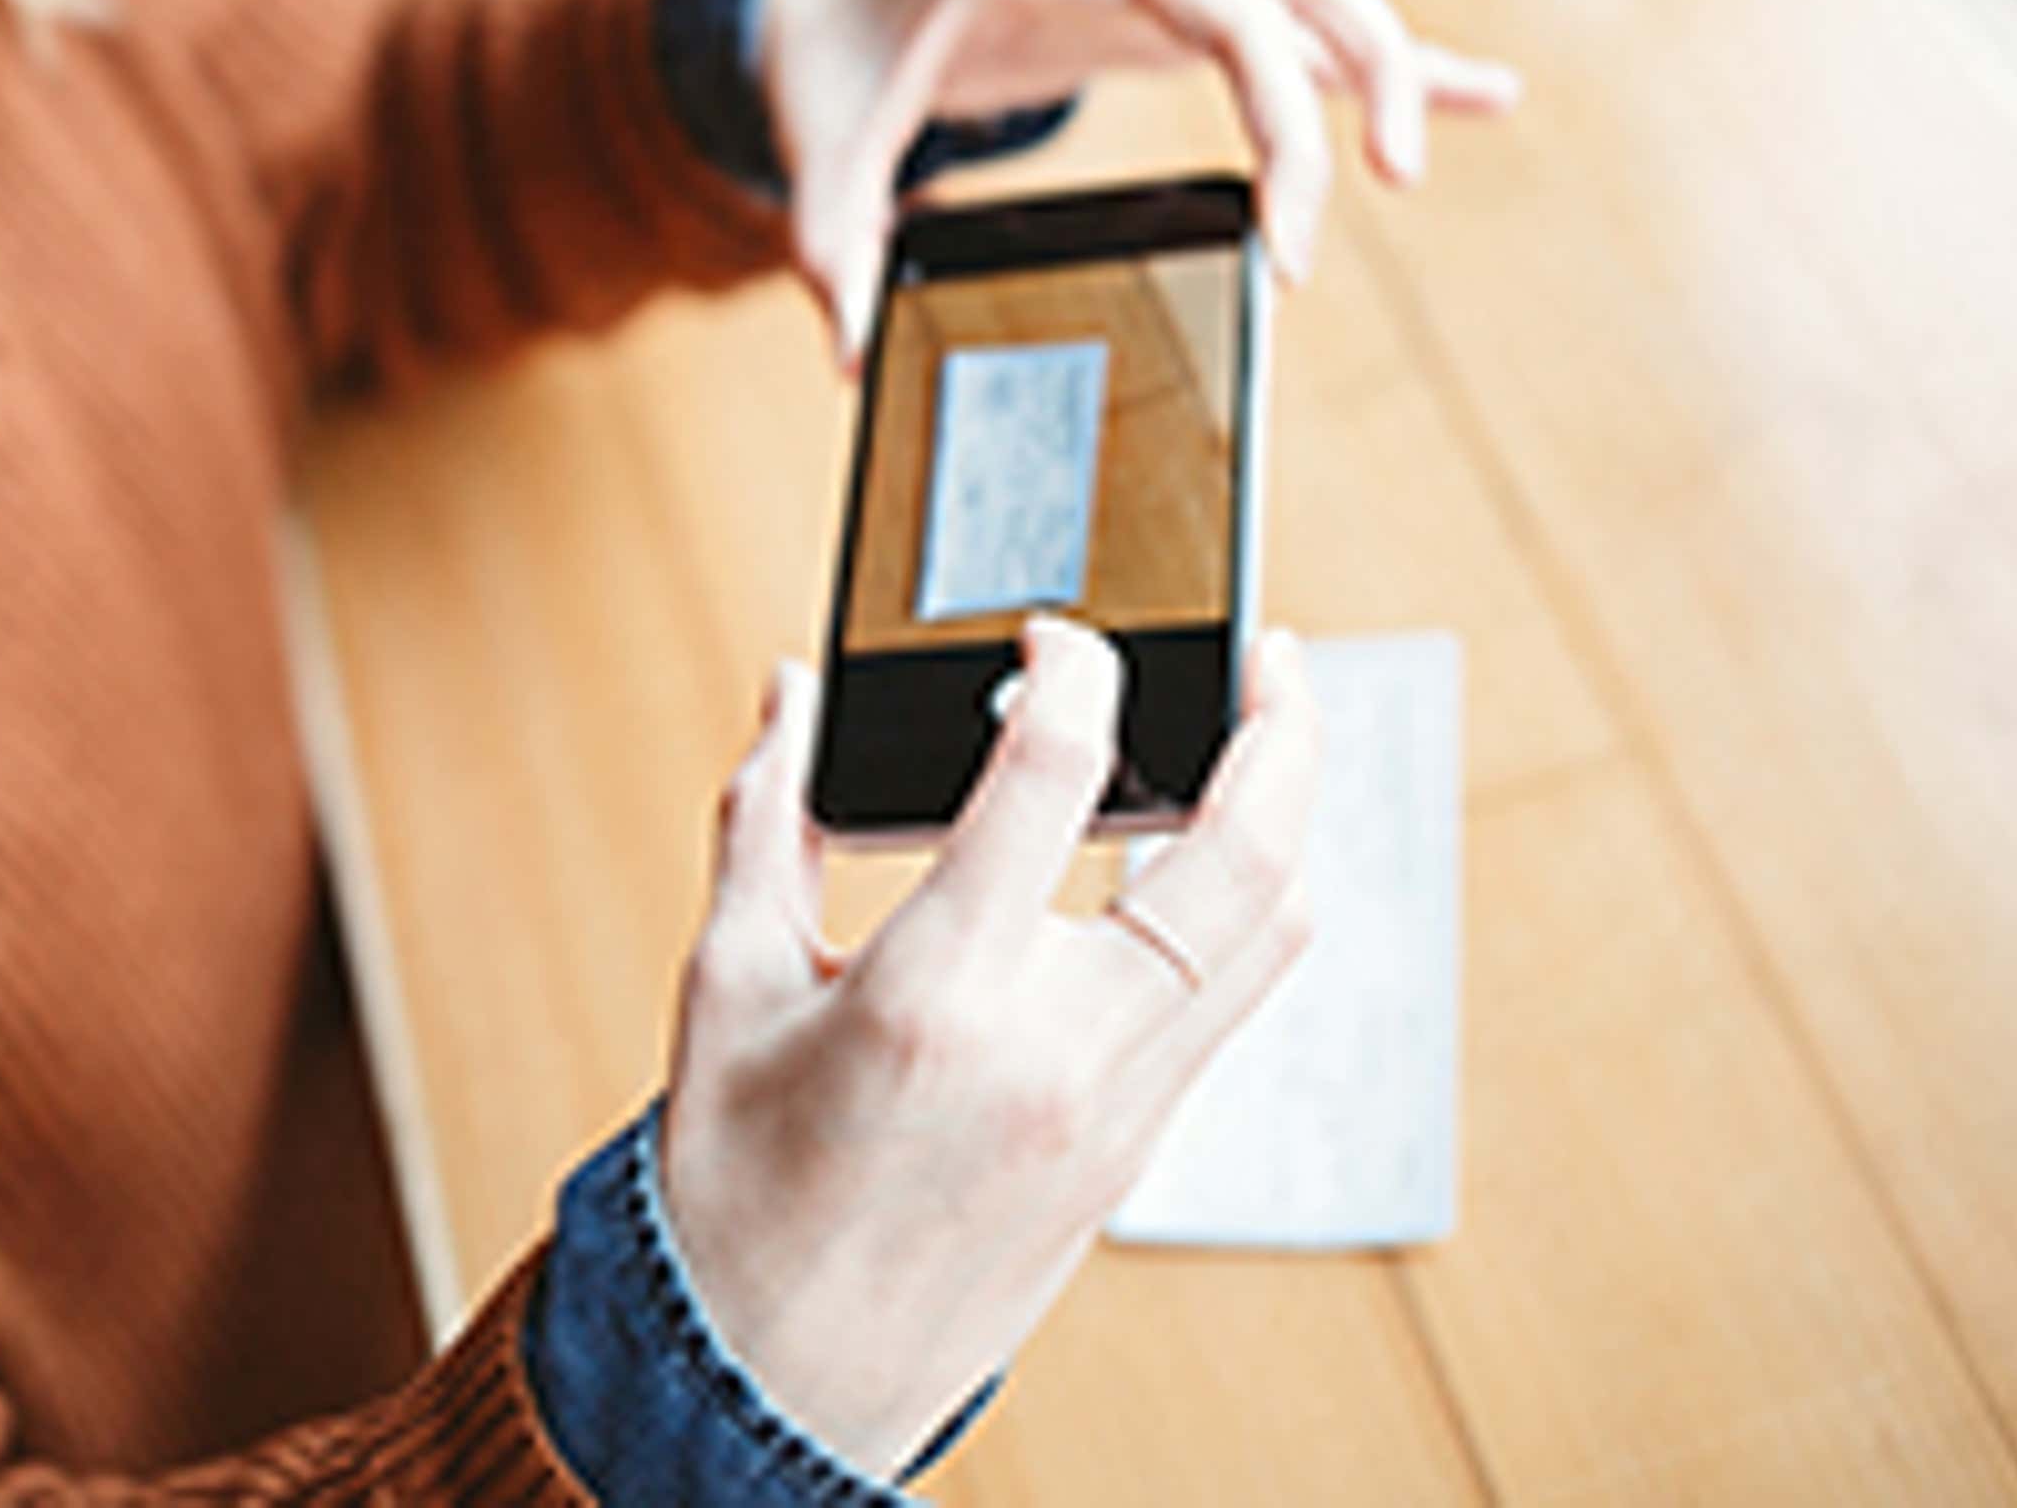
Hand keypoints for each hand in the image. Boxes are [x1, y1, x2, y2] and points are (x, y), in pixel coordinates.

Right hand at [657, 620, 1322, 1473]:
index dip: (1070, 668)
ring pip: (1274, 937)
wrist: (778, 1381)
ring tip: (1268, 741)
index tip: (1051, 635)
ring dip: (1291, 822)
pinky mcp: (1139, 1151)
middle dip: (1283, 730)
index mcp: (936, 995)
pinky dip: (1244, 911)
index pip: (1055, 775)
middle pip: (1241, 859)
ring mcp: (1118, 1110)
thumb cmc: (736, 1189)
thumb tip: (795, 691)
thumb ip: (766, 818)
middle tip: (1273, 652)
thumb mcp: (725, 985)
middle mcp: (1056, 1051)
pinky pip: (1234, 1004)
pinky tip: (1204, 862)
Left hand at [755, 0, 1521, 356]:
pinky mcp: (1183, 20)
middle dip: (1299, 112)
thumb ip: (829, 226)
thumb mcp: (810, 119)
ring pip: (1308, 2)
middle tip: (1300, 245)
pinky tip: (1483, 93)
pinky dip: (1387, 66)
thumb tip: (847, 346)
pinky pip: (1303, 39)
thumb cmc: (835, 26)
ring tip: (1408, 174)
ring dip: (1374, 76)